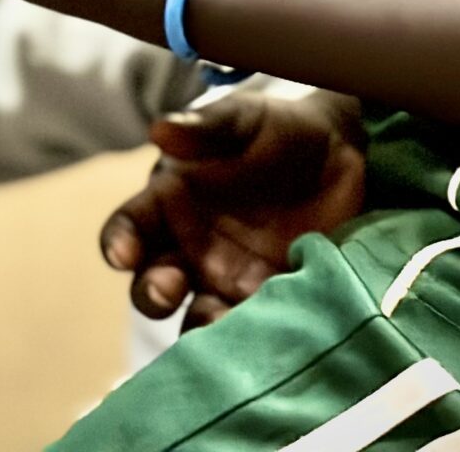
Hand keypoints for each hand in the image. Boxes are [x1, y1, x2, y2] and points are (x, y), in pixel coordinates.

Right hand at [101, 89, 366, 329]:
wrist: (340, 152)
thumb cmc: (276, 129)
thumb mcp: (242, 120)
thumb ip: (205, 127)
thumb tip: (160, 131)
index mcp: (169, 204)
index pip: (128, 230)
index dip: (119, 244)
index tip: (123, 254)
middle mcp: (189, 250)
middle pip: (152, 286)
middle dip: (153, 293)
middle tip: (168, 289)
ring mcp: (228, 282)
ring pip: (198, 318)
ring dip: (199, 328)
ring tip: (215, 323)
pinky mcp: (272, 301)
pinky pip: (253, 329)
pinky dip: (253, 339)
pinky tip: (263, 334)